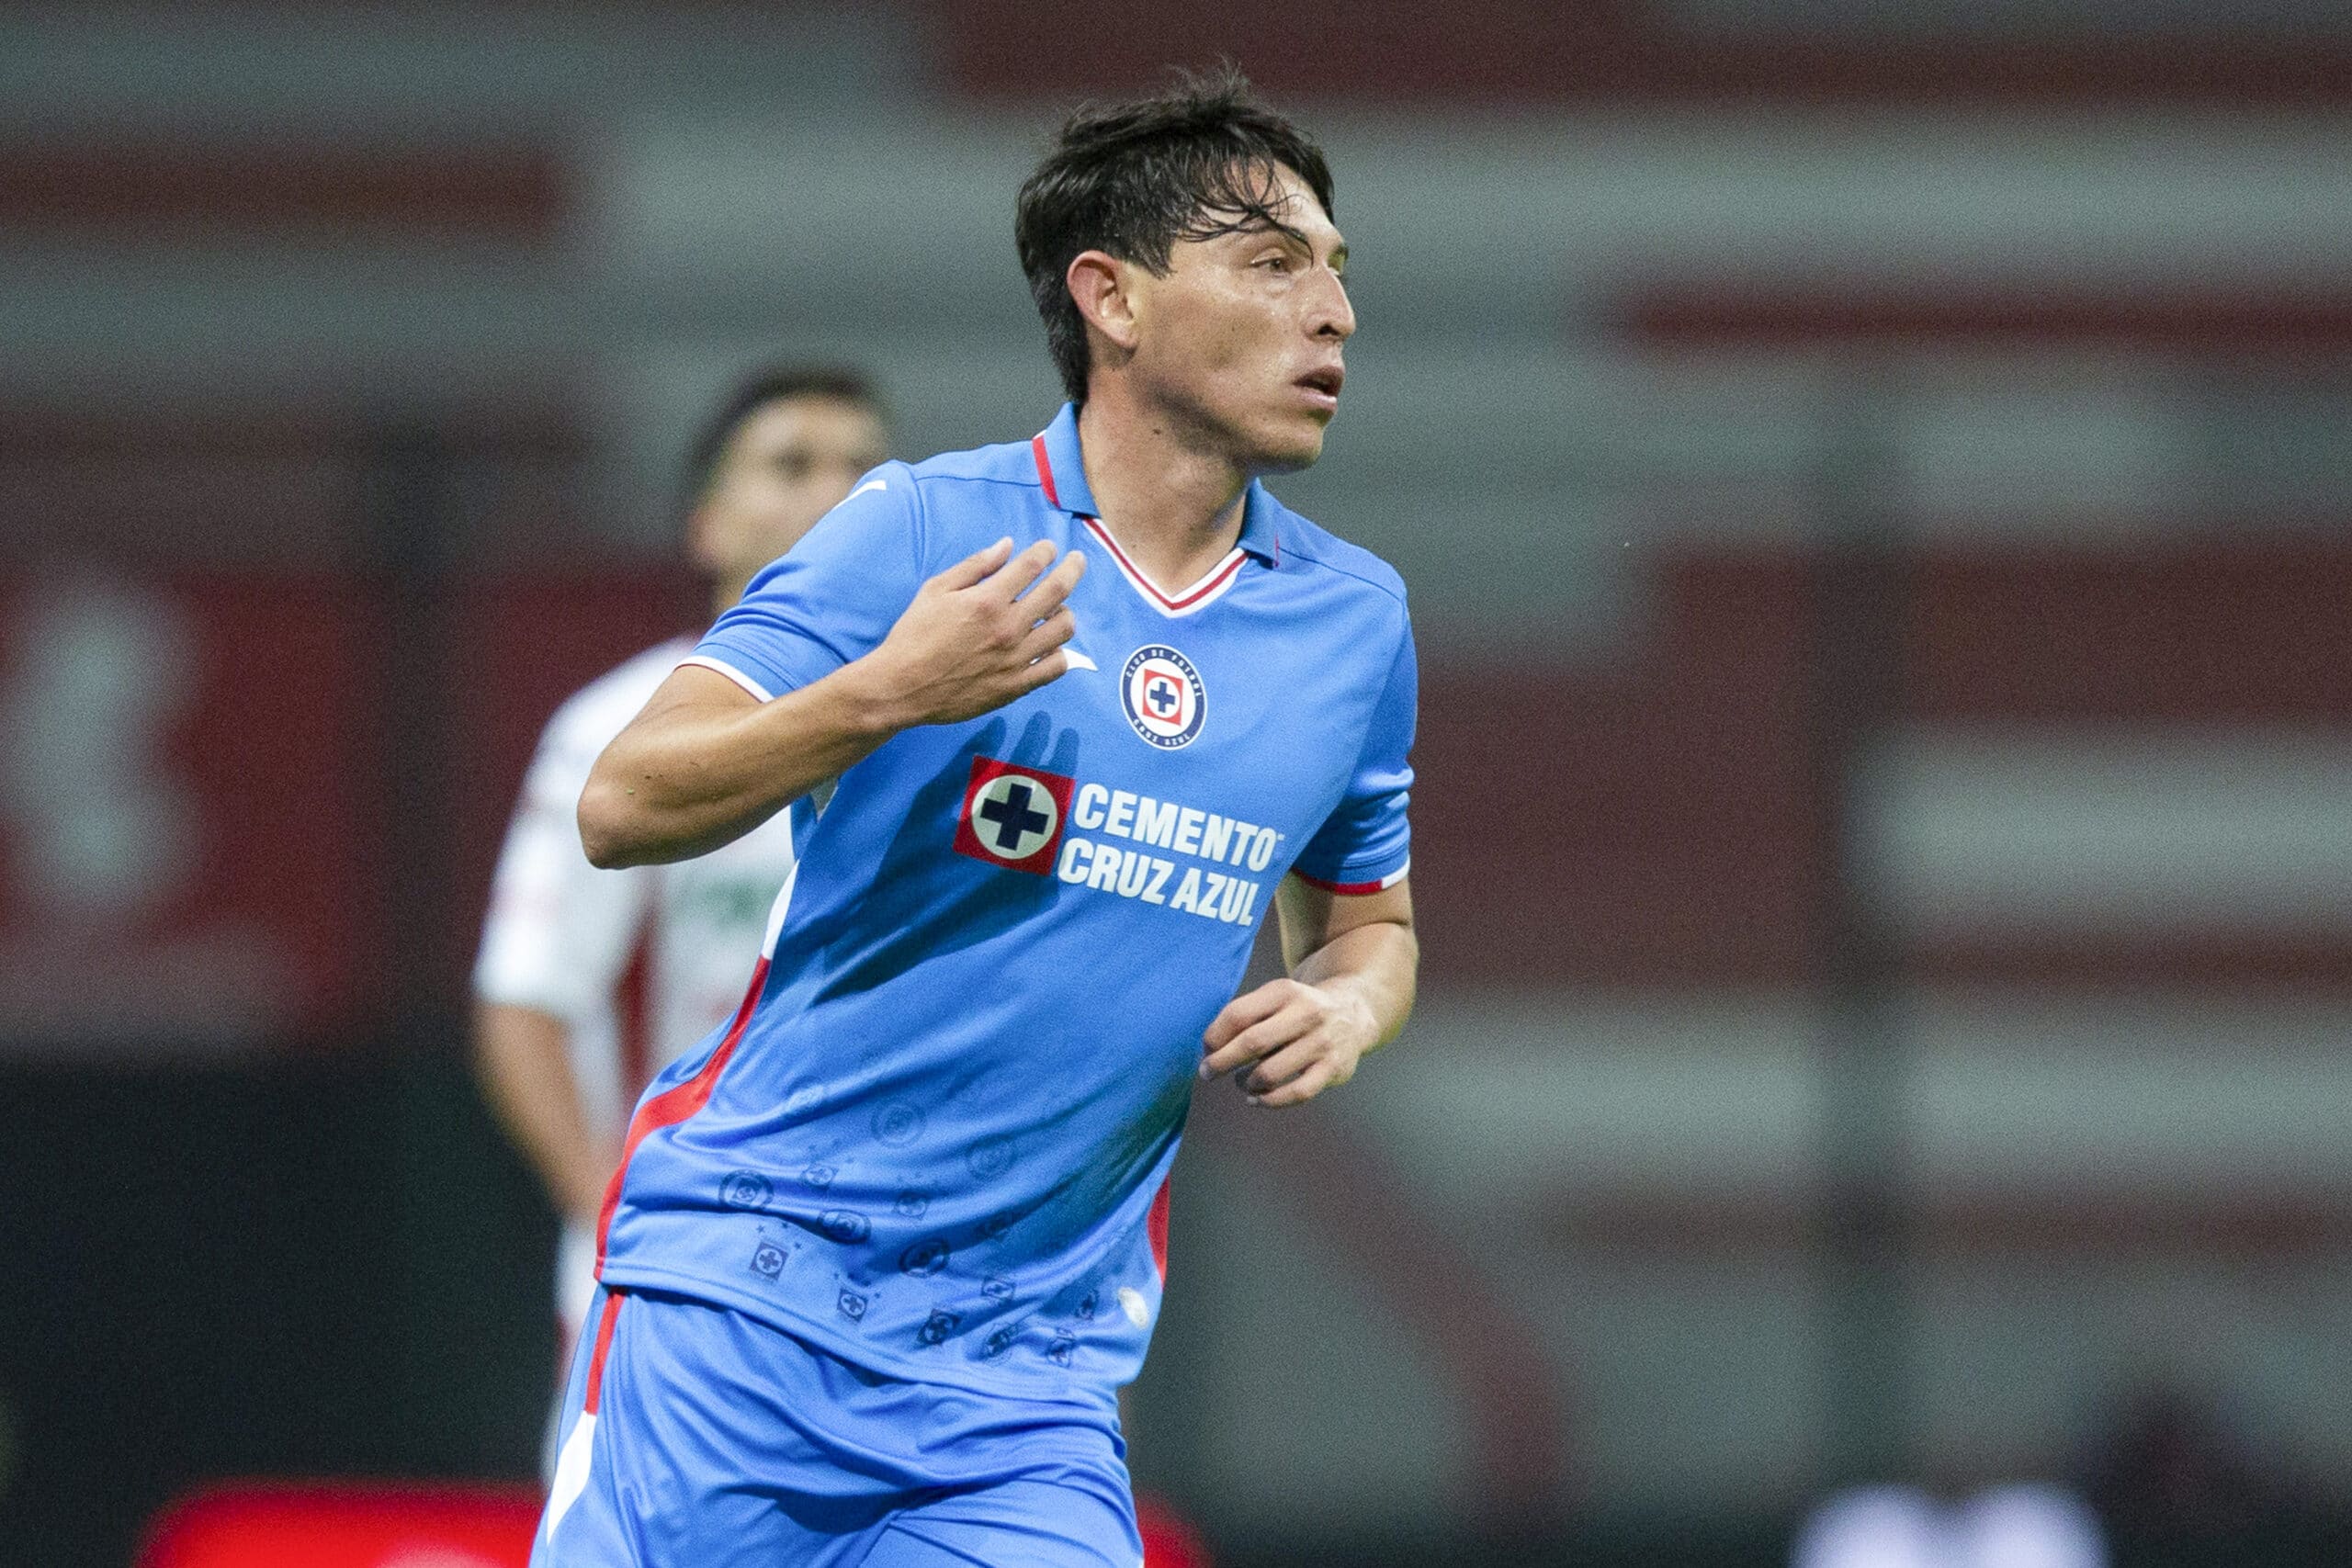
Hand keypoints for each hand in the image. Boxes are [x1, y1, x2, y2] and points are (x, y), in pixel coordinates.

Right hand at [858, 538, 1084, 728]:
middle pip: (1058, 591)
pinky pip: (1056, 667)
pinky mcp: (1017, 686)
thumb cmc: (914, 635)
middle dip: (1072, 569)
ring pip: (1064, 629)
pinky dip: (1059, 652)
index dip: (1046, 551)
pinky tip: (1048, 645)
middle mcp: (1008, 627)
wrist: (902, 687)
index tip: (1049, 548)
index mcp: (988, 600)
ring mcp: (1016, 658)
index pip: (1032, 565)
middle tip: (1077, 561)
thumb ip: (974, 566)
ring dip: (1065, 612)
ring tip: (1056, 609)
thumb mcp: (936, 590)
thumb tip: (1007, 546)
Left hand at [1198, 977, 1376, 1107]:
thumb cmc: (1297, 1010)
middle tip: (1207, 1073)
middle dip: (1221, 1062)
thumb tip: (1209, 1051)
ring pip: (1270, 1073)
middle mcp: (1306, 1014)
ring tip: (1241, 1081)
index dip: (1213, 1037)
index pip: (1237, 1015)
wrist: (1353, 1011)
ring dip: (1246, 1083)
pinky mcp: (1333, 1069)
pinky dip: (1269, 1101)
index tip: (1205, 1051)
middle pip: (1252, 1042)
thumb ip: (1244, 1017)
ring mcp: (1322, 1043)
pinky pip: (1296, 1093)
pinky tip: (1256, 1099)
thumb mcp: (1274, 998)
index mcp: (1284, 992)